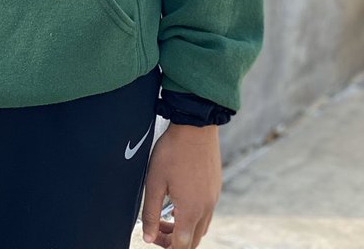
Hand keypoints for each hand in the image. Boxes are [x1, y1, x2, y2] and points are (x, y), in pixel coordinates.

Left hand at [140, 123, 220, 247]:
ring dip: (184, 228)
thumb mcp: (154, 182)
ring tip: (168, 215)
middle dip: (175, 240)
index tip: (153, 236)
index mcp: (191, 211)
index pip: (182, 246)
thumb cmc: (172, 151)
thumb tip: (147, 237)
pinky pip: (207, 211)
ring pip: (201, 227)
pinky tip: (180, 200)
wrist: (196, 126)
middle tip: (158, 227)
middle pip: (193, 240)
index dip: (166, 246)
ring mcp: (213, 198)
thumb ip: (150, 213)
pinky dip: (193, 215)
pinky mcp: (216, 187)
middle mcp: (206, 208)